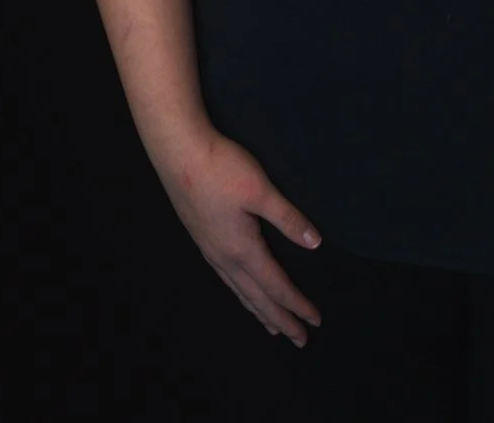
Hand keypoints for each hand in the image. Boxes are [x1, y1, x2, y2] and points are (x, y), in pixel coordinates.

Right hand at [153, 126, 323, 345]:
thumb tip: (315, 243)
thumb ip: (288, 218)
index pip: (275, 285)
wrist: (178, 153)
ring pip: (239, 291)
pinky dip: (241, 293)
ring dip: (259, 311)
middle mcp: (224, 257)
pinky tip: (242, 289)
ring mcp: (210, 250)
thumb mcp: (260, 190)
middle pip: (257, 297)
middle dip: (280, 319)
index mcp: (242, 248)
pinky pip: (227, 279)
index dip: (296, 304)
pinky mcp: (202, 238)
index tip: (315, 320)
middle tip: (299, 340)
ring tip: (272, 327)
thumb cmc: (221, 168)